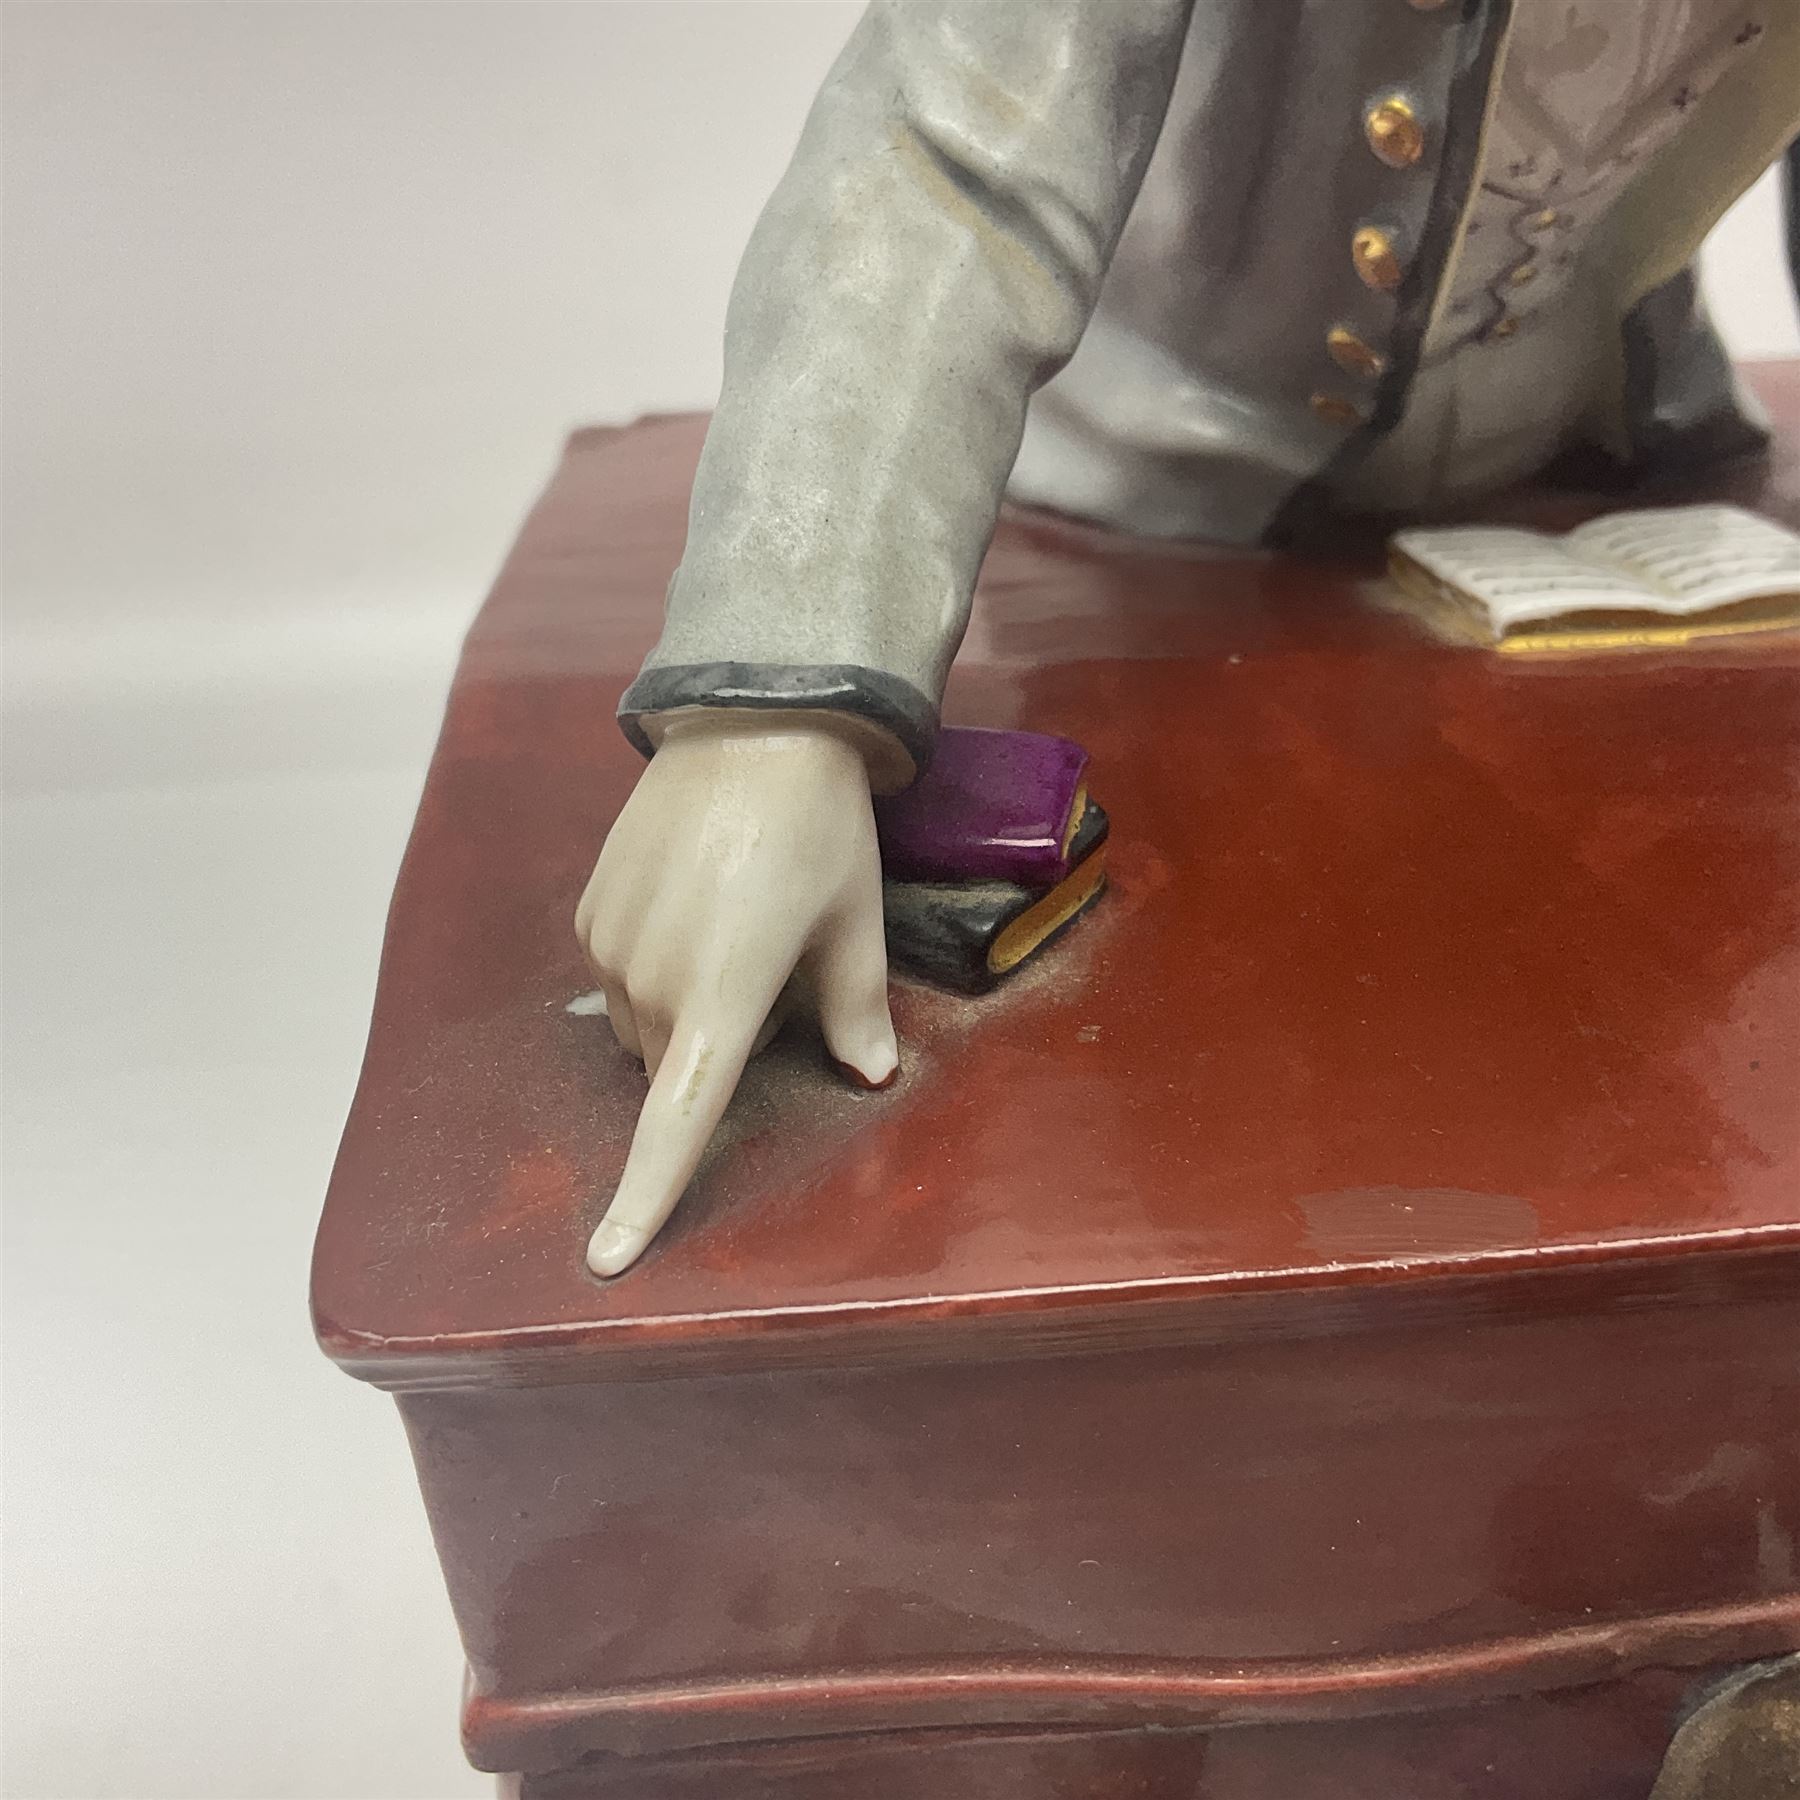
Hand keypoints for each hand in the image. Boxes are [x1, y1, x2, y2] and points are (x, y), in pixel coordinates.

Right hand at [574, 713, 897, 1275]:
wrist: (748, 722)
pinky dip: (655, 967)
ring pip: (643, 1025)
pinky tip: (695, 903)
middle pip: (677, 1069)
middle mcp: (652, 982)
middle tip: (774, 974)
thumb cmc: (819, 829)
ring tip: (735, 928)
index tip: (610, 1260)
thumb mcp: (855, 920)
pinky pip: (618, 975)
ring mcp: (610, 946)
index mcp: (725, 996)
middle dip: (718, 1053)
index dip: (647, 1196)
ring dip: (684, 1011)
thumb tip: (870, 1075)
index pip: (678, 1119)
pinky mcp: (590, 914)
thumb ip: (857, 1008)